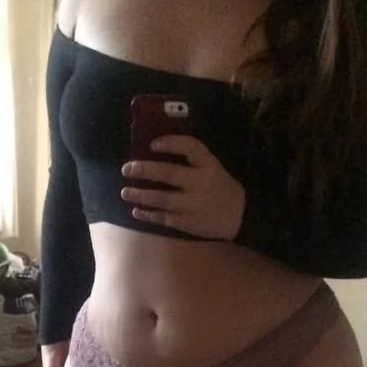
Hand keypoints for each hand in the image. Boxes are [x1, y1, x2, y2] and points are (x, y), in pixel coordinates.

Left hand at [121, 136, 245, 240]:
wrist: (241, 216)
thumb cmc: (221, 188)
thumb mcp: (214, 167)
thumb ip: (192, 160)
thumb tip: (155, 152)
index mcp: (209, 165)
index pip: (190, 147)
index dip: (170, 143)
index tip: (152, 144)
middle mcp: (202, 183)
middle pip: (169, 174)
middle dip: (144, 170)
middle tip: (126, 169)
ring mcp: (195, 205)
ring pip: (162, 199)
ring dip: (141, 195)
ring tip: (125, 192)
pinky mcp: (190, 223)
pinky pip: (165, 218)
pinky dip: (149, 215)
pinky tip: (136, 211)